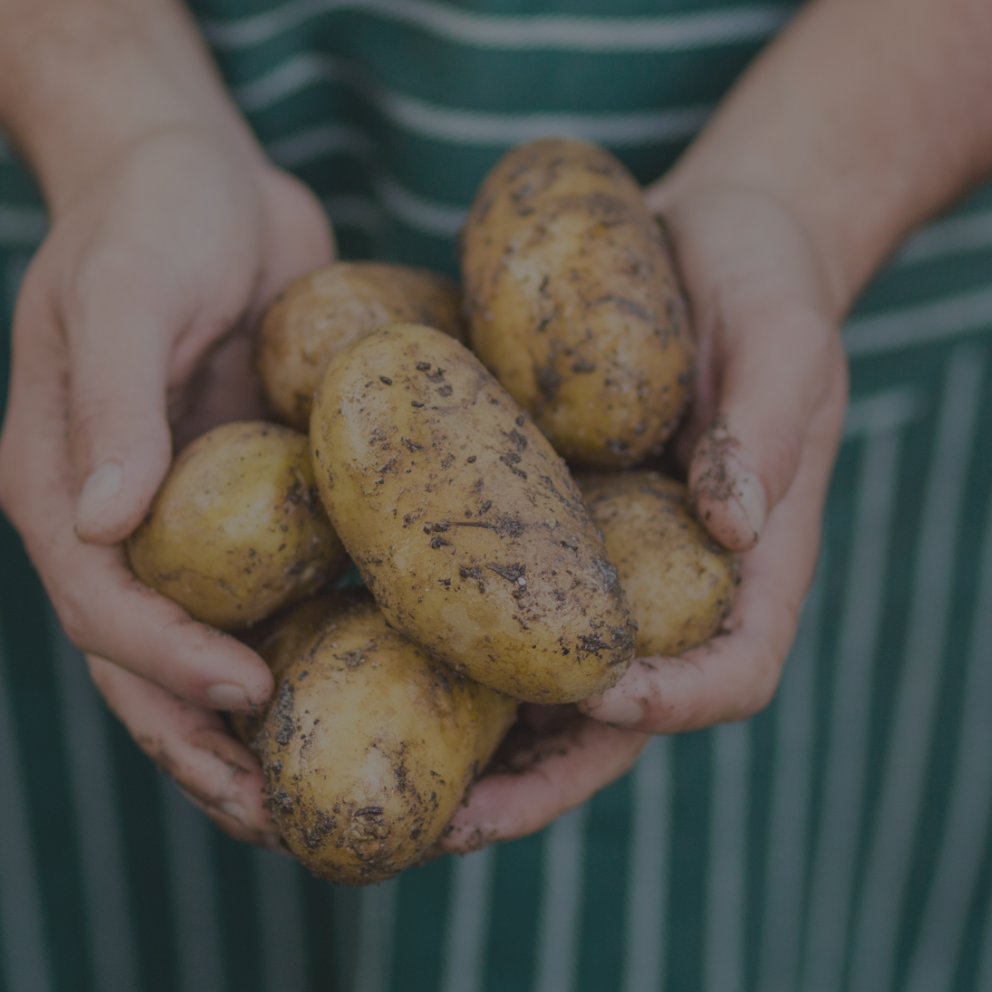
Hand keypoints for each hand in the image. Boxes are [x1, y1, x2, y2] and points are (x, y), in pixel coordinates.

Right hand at [0, 125, 333, 841]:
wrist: (200, 176)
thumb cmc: (152, 218)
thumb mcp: (128, 293)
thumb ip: (111, 403)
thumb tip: (105, 522)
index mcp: (63, 483)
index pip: (103, 603)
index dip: (166, 660)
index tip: (247, 695)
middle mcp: (121, 516)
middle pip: (148, 657)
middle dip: (203, 739)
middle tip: (279, 810)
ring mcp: (189, 512)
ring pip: (213, 640)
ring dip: (254, 721)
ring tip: (318, 788)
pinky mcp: (252, 492)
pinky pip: (276, 585)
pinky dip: (307, 642)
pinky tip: (366, 680)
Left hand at [442, 185, 846, 853]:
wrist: (702, 240)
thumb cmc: (765, 283)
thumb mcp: (785, 336)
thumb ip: (770, 427)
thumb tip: (735, 526)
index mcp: (751, 560)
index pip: (732, 673)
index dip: (674, 706)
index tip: (606, 705)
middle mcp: (671, 579)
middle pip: (621, 713)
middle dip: (544, 775)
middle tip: (453, 820)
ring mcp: (605, 557)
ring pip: (545, 677)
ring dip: (476, 737)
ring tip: (381, 769)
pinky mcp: (547, 520)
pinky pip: (497, 596)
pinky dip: (444, 640)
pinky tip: (363, 644)